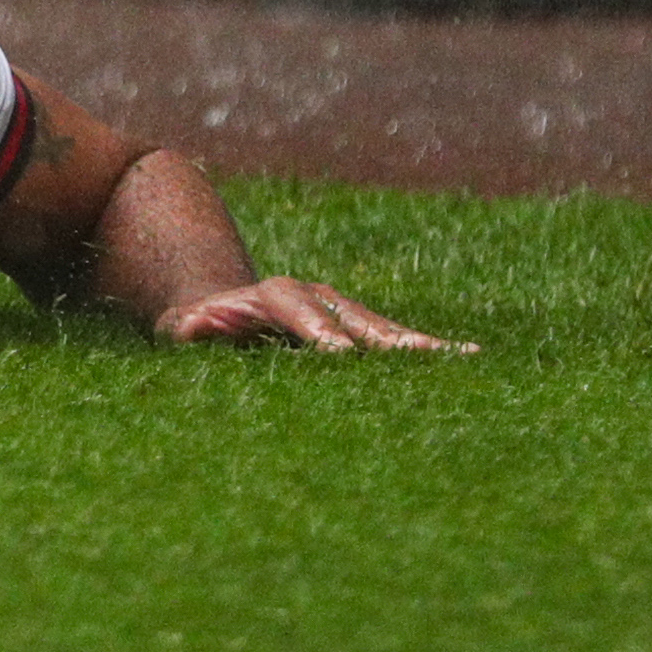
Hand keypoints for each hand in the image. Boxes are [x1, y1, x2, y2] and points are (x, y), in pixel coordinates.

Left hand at [155, 275, 476, 352]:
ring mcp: (336, 306)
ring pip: (380, 326)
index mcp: (269, 296)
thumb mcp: (181, 330)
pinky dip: (424, 348)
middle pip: (350, 316)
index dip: (319, 332)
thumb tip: (198, 323)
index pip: (298, 312)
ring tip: (463, 357)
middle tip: (418, 357)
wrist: (212, 305)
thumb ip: (191, 329)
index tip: (341, 354)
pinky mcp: (353, 322)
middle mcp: (310, 294)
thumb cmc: (192, 329)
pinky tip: (471, 357)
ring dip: (416, 343)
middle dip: (381, 337)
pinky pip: (391, 336)